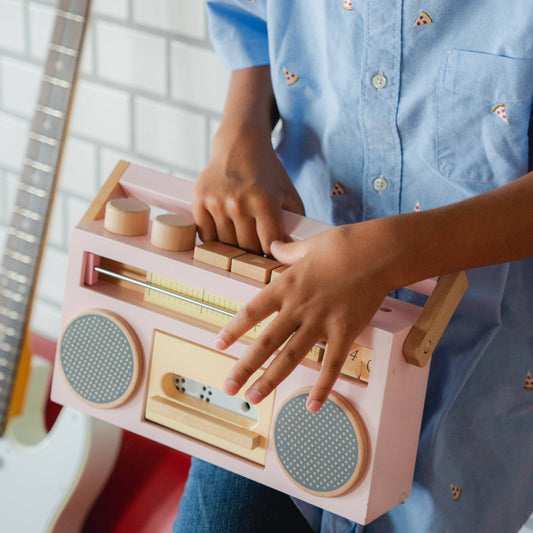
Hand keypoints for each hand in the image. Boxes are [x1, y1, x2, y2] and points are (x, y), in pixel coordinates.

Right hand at [193, 131, 303, 254]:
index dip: (272, 251)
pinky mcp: (199, 201)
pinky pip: (206, 236)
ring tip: (241, 232)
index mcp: (264, 201)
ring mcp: (217, 202)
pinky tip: (225, 228)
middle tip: (257, 240)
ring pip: (226, 244)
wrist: (239, 146)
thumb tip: (291, 251)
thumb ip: (295, 223)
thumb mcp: (289, 194)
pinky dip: (215, 238)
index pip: (268, 244)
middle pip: (247, 247)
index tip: (272, 250)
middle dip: (254, 248)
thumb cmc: (267, 174)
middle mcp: (239, 203)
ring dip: (234, 244)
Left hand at [214, 221, 395, 411]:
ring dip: (270, 380)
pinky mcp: (345, 332)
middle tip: (228, 387)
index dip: (233, 330)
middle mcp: (297, 308)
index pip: (251, 313)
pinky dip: (322, 387)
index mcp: (285, 286)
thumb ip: (287, 251)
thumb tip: (274, 244)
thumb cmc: (342, 244)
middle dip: (245, 367)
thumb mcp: (307, 246)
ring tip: (253, 398)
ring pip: (290, 357)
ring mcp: (320, 322)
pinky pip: (331, 364)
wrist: (376, 251)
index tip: (218, 345)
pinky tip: (312, 406)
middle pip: (265, 342)